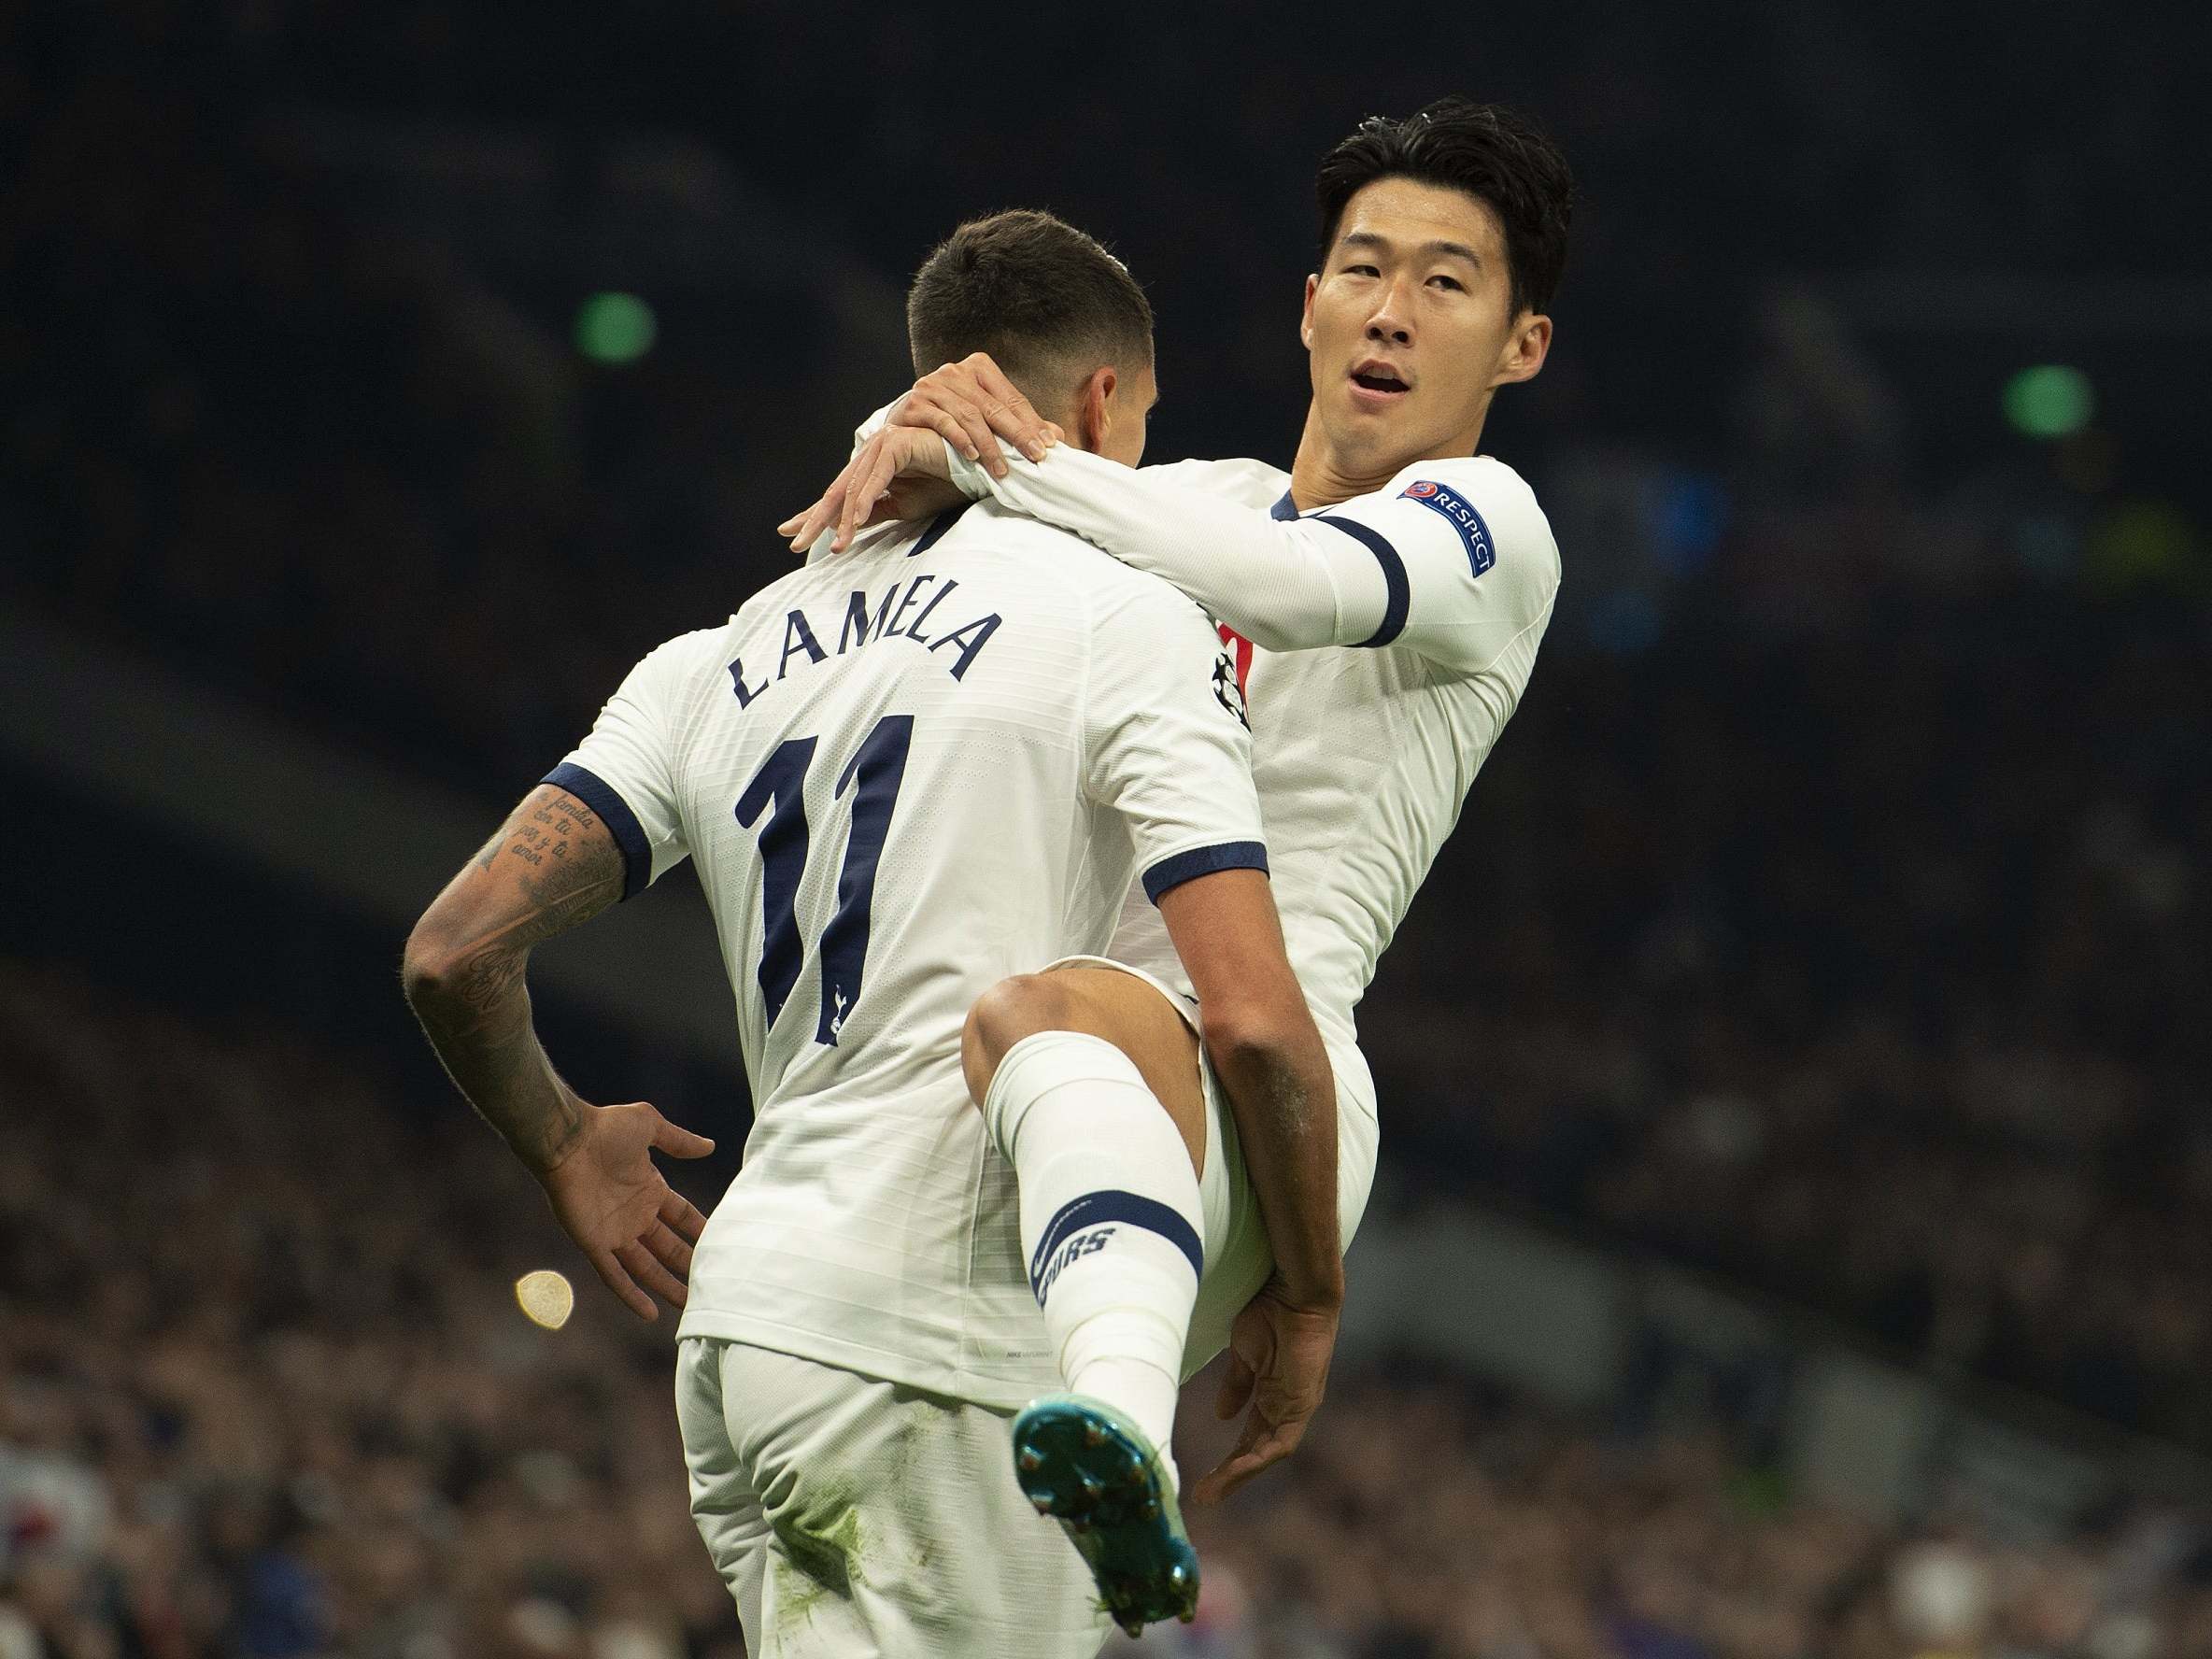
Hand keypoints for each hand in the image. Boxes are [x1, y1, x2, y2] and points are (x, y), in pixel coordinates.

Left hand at [538, 1101, 714, 1320]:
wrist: (567, 1140)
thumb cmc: (605, 1127)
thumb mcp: (650, 1126)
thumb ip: (679, 1140)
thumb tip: (709, 1146)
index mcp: (649, 1189)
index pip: (681, 1216)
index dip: (700, 1231)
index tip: (722, 1246)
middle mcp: (634, 1215)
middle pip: (668, 1247)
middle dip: (688, 1266)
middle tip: (712, 1285)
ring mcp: (614, 1232)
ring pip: (646, 1267)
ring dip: (666, 1286)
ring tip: (689, 1305)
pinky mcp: (593, 1244)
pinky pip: (614, 1275)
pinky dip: (631, 1294)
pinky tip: (650, 1314)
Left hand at [778, 426, 962, 555]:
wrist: (976, 472)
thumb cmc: (944, 485)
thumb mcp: (902, 507)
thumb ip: (872, 513)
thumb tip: (844, 529)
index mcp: (871, 468)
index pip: (838, 495)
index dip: (814, 516)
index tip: (792, 535)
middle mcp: (871, 453)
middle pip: (838, 490)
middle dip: (817, 519)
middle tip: (795, 541)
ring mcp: (882, 445)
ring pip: (854, 487)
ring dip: (843, 520)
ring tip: (836, 546)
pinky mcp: (897, 443)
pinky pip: (876, 478)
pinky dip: (865, 501)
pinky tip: (854, 523)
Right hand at [889, 352, 1056, 479]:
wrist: (905, 424)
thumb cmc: (952, 421)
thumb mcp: (987, 420)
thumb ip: (1019, 425)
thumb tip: (1058, 437)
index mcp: (978, 367)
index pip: (1011, 398)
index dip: (1031, 423)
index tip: (1049, 445)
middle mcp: (955, 371)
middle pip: (993, 407)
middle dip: (1017, 434)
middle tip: (1035, 457)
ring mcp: (933, 385)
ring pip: (969, 415)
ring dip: (989, 445)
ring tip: (1003, 468)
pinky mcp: (915, 403)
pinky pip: (943, 421)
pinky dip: (960, 440)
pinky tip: (973, 456)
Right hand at [1191, 1277, 1339, 1502]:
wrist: (1293, 1293)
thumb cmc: (1270, 1314)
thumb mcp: (1244, 1356)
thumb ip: (1236, 1386)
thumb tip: (1222, 1415)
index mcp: (1272, 1397)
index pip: (1250, 1439)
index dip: (1229, 1461)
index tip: (1203, 1480)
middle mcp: (1286, 1408)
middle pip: (1257, 1453)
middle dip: (1230, 1476)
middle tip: (1202, 1497)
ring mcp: (1296, 1408)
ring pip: (1268, 1455)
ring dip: (1240, 1475)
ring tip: (1212, 1491)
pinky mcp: (1303, 1404)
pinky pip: (1281, 1443)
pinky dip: (1259, 1458)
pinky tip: (1236, 1470)